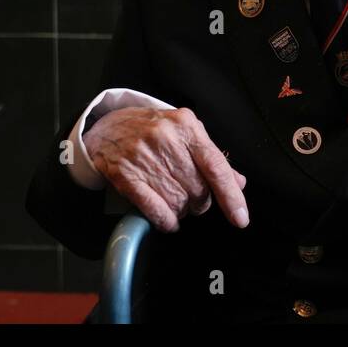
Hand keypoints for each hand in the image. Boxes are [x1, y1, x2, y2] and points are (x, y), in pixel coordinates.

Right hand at [83, 106, 248, 231]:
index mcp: (186, 126)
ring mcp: (143, 157)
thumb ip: (211, 157)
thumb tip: (238, 182)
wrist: (107, 127)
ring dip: (182, 210)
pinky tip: (168, 219)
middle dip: (201, 201)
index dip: (230, 195)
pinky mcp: (125, 175)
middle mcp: (166, 139)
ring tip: (176, 200)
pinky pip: (155, 209)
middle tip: (194, 198)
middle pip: (198, 188)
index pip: (215, 166)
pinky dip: (166, 220)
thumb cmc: (153, 130)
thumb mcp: (185, 133)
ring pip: (178, 202)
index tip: (240, 218)